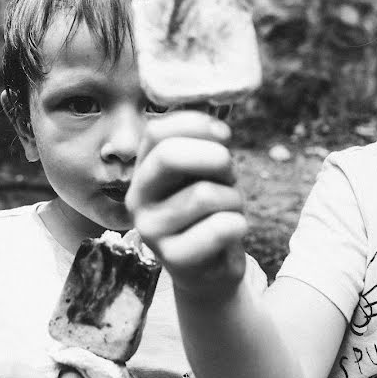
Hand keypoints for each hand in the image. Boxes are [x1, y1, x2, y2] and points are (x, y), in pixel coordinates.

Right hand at [127, 110, 247, 299]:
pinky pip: (220, 228)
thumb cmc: (209, 213)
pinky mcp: (173, 259)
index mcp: (143, 171)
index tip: (224, 136)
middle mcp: (138, 199)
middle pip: (171, 156)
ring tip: (228, 211)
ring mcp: (151, 231)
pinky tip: (231, 233)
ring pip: (205, 194)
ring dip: (233, 199)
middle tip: (229, 175)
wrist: (209, 270)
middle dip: (216, 159)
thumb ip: (202, 143)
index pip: (157, 131)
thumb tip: (212, 107)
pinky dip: (238, 225)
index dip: (197, 125)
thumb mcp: (203, 173)